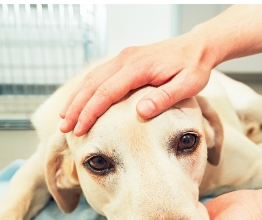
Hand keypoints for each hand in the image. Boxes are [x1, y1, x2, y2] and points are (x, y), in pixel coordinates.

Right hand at [60, 34, 212, 135]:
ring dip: (75, 99)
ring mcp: (122, 58)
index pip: (106, 92)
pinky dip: (84, 91)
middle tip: (63, 129)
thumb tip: (140, 112)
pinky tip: (77, 103)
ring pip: (90, 79)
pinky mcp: (123, 60)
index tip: (79, 129)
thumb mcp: (187, 85)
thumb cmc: (193, 68)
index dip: (89, 112)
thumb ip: (164, 98)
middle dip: (75, 108)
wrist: (198, 46)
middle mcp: (126, 59)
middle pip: (91, 85)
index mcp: (138, 67)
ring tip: (64, 119)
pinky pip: (97, 76)